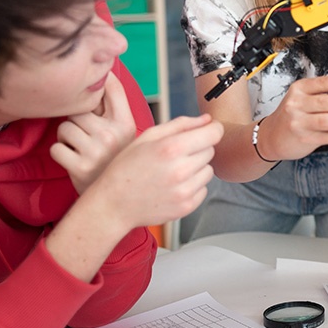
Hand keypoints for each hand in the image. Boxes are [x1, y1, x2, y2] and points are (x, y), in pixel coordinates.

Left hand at [50, 72, 136, 192]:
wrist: (116, 201)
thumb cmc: (115, 161)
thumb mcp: (125, 135)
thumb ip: (113, 110)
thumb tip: (102, 73)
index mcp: (126, 124)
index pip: (112, 88)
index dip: (100, 78)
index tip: (95, 75)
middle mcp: (113, 135)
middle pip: (79, 108)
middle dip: (76, 119)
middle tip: (85, 134)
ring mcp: (96, 151)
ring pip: (64, 128)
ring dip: (66, 137)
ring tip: (79, 148)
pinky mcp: (79, 167)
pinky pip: (56, 148)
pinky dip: (60, 154)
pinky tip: (73, 160)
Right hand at [86, 113, 222, 233]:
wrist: (114, 203)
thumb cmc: (126, 167)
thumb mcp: (148, 137)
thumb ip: (181, 125)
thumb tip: (207, 120)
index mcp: (171, 148)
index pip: (213, 134)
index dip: (213, 129)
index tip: (208, 130)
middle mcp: (181, 170)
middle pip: (210, 151)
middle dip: (198, 149)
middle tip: (176, 155)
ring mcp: (185, 191)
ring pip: (208, 171)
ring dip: (196, 168)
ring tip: (173, 171)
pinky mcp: (187, 206)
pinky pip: (203, 189)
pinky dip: (193, 186)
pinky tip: (173, 185)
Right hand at [260, 74, 327, 160]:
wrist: (270, 136)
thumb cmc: (289, 116)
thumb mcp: (300, 99)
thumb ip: (321, 95)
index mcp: (299, 90)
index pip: (321, 83)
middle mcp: (297, 105)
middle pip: (324, 102)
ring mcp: (300, 122)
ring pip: (326, 121)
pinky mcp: (305, 138)